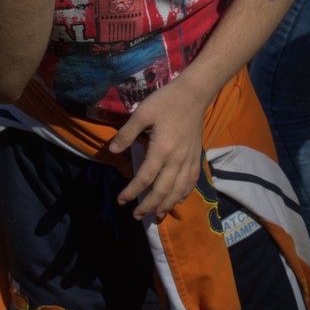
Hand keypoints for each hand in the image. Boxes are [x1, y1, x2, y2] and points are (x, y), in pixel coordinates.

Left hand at [108, 81, 205, 221]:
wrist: (194, 94)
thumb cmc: (166, 101)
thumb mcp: (142, 113)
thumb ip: (126, 133)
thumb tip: (112, 150)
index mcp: (162, 149)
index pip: (145, 178)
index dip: (132, 192)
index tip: (121, 200)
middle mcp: (177, 160)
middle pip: (162, 191)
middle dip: (148, 206)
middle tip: (136, 215)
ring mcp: (189, 160)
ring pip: (178, 191)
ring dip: (166, 205)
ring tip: (155, 215)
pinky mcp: (197, 157)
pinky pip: (191, 182)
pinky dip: (184, 194)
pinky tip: (177, 201)